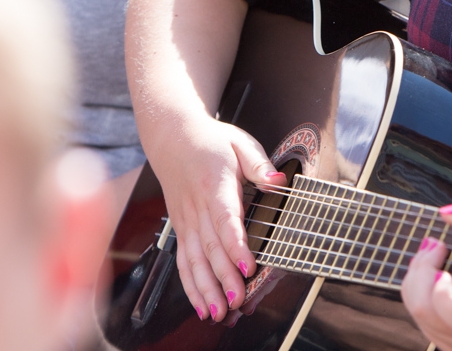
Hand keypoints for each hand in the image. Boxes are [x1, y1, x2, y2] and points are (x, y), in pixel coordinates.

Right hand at [145, 113, 285, 321]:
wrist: (172, 137)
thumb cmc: (211, 141)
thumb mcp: (239, 142)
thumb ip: (259, 164)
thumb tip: (279, 182)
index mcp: (214, 184)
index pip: (225, 218)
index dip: (236, 244)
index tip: (248, 265)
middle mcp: (196, 207)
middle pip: (210, 247)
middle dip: (224, 278)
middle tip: (238, 301)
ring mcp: (185, 221)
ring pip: (194, 260)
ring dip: (206, 289)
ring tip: (220, 312)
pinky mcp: (180, 229)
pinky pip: (183, 262)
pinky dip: (190, 286)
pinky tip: (202, 306)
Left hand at [401, 191, 451, 350]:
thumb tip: (447, 215)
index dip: (444, 297)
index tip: (443, 268)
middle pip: (430, 314)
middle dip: (420, 275)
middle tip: (432, 249)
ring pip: (422, 319)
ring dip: (415, 283)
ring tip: (427, 258)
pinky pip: (424, 325)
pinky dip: (418, 297)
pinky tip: (427, 278)